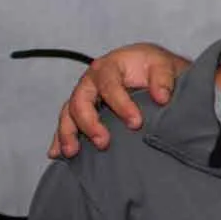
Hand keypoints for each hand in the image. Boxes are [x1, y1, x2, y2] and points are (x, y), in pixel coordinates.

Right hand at [48, 44, 187, 157]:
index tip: (136, 123)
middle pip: (81, 101)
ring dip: (68, 133)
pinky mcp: (82, 111)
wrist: (149, 70)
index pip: (109, 85)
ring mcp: (84, 96)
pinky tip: (57, 154)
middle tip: (103, 142)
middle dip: (89, 123)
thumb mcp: (163, 65)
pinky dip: (61, 138)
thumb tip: (161, 97)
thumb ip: (163, 78)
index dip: (121, 105)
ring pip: (69, 114)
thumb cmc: (153, 67)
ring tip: (72, 152)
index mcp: (109, 67)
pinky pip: (67, 124)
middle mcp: (91, 81)